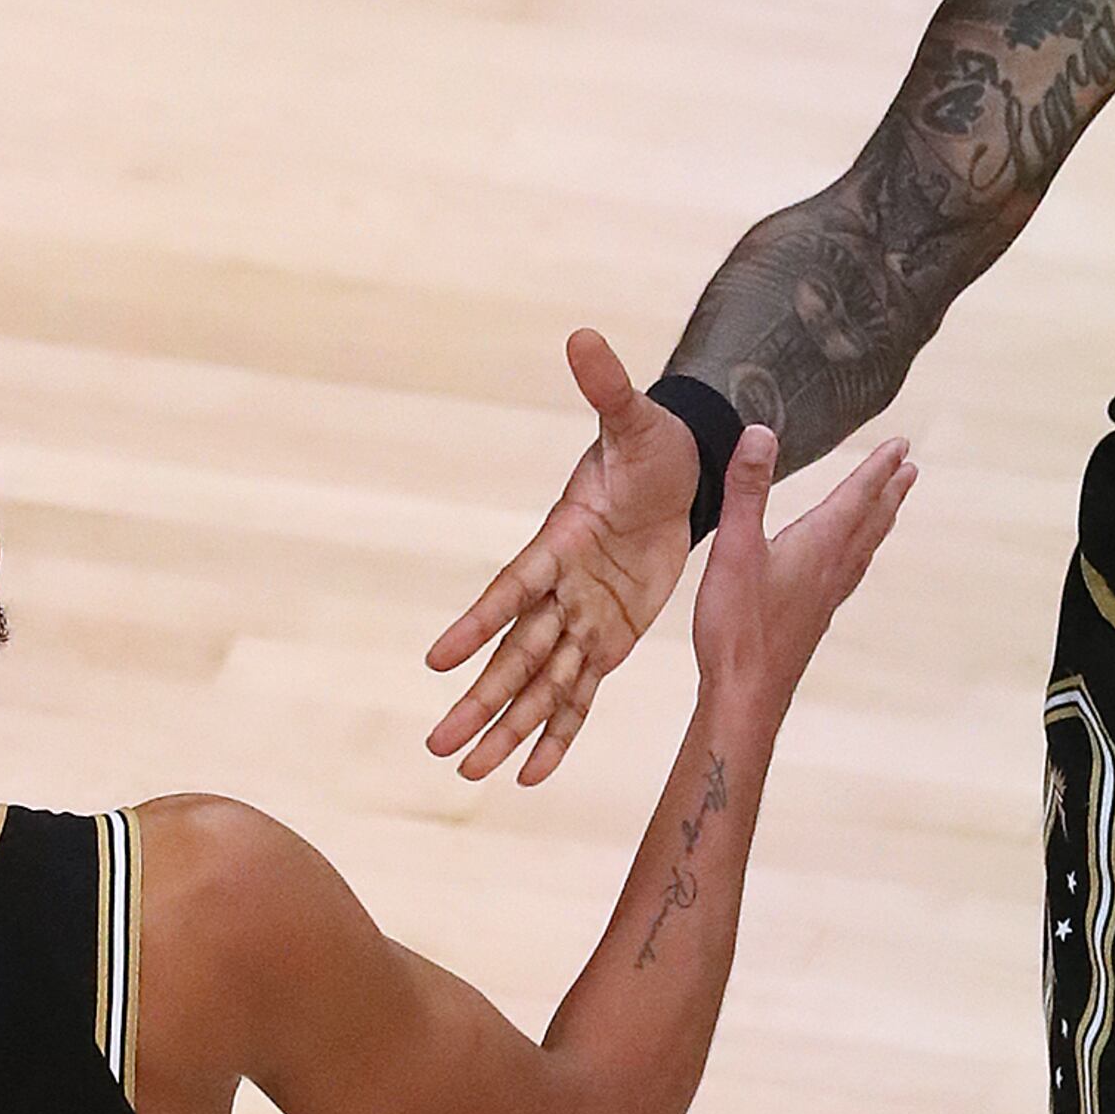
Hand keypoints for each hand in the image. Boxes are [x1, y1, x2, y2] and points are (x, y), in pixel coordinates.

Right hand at [426, 330, 706, 786]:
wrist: (677, 473)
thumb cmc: (649, 445)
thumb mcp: (634, 421)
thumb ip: (607, 388)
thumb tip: (583, 337)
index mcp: (559, 541)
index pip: (512, 587)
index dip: (477, 622)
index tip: (437, 658)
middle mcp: (561, 589)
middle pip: (514, 654)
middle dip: (480, 700)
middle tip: (438, 745)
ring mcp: (582, 619)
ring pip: (539, 685)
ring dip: (507, 729)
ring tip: (466, 775)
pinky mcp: (609, 638)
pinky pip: (580, 694)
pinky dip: (558, 733)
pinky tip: (529, 776)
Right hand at [689, 423, 915, 725]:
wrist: (747, 695)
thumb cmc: (738, 627)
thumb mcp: (735, 548)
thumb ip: (748, 490)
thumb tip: (761, 435)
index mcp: (819, 546)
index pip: (857, 496)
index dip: (878, 468)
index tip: (900, 446)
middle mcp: (832, 570)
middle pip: (870, 522)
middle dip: (888, 492)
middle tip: (909, 469)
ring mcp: (826, 598)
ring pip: (863, 550)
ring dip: (879, 522)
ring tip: (890, 509)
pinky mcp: (814, 619)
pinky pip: (848, 575)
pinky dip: (858, 555)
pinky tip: (846, 565)